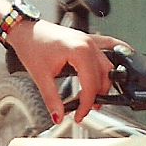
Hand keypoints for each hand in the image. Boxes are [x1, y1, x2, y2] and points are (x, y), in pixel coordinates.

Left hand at [4, 21, 124, 122]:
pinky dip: (115, 57)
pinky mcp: (88, 40)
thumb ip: (52, 99)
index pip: (91, 85)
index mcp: (79, 51)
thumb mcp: (40, 76)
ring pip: (107, 67)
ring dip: (103, 84)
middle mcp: (88, 44)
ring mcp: (90, 40)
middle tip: (82, 109)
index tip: (79, 115)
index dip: (86, 105)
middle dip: (94, 97)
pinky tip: (119, 63)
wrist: (25, 30)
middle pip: (103, 78)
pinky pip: (108, 47)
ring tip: (92, 98)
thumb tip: (58, 116)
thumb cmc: (32, 45)